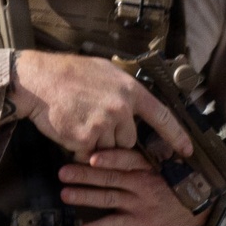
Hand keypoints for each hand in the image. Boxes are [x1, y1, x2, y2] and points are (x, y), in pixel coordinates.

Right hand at [10, 51, 192, 160]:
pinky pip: (88, 153)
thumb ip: (124, 90)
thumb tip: (137, 104)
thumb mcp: (105, 72)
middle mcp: (121, 108)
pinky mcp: (85, 138)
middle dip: (114, 138)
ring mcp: (104, 124)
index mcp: (130, 90)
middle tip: (93, 120)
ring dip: (95, 144)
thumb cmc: (69, 74)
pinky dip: (79, 147)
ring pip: (108, 149)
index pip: (162, 117)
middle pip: (129, 140)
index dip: (177, 136)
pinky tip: (69, 127)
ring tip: (79, 121)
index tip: (187, 151)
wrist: (38, 80)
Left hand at [59, 148, 207, 225]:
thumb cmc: (175, 179)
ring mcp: (138, 203)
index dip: (109, 158)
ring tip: (66, 195)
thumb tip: (117, 135)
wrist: (196, 206)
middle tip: (63, 172)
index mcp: (146, 166)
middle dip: (85, 175)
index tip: (91, 156)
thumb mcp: (164, 161)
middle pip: (110, 178)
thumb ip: (140, 154)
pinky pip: (116, 225)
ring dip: (86, 196)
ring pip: (108, 198)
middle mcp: (141, 183)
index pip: (127, 159)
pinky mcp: (138, 222)